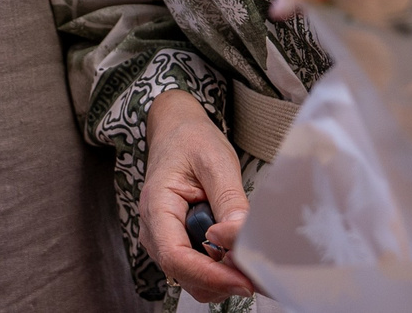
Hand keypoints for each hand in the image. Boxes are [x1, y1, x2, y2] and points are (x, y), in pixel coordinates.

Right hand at [142, 89, 257, 302]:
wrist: (178, 132)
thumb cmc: (191, 141)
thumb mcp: (215, 161)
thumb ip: (228, 201)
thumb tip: (236, 237)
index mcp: (157, 206)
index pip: (175, 256)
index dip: (210, 275)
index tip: (243, 279)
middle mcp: (154, 229)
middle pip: (184, 274)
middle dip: (221, 280)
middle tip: (258, 271)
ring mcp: (164, 239)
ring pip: (192, 278)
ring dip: (222, 278)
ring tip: (251, 260)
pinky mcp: (178, 242)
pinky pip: (197, 269)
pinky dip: (220, 271)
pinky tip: (239, 256)